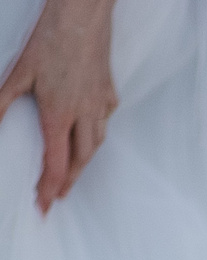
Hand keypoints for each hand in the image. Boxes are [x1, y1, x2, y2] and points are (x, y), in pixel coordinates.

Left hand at [0, 0, 117, 212]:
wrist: (84, 15)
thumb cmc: (52, 38)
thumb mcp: (18, 70)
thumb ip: (3, 101)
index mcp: (59, 114)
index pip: (56, 164)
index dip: (49, 188)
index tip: (44, 206)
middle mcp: (83, 115)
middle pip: (80, 162)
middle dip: (68, 183)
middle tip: (57, 196)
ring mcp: (100, 105)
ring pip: (96, 145)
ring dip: (84, 164)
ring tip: (73, 172)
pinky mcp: (108, 92)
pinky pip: (104, 122)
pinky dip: (95, 134)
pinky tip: (89, 132)